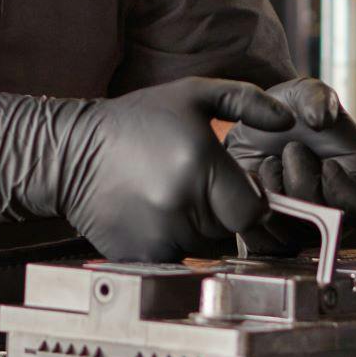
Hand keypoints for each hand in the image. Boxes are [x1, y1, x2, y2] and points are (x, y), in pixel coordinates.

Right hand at [0, 78, 292, 261]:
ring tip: (167, 197)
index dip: (248, 199)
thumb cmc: (133, 121)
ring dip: (198, 230)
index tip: (230, 185)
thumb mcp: (191, 95)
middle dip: (222, 213)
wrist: (68, 154)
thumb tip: (287, 119)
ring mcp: (159, 235)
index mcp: (200, 164)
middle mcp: (182, 204)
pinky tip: (153, 217)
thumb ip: (246, 99)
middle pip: (231, 230)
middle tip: (193, 186)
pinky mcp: (140, 257)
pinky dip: (173, 246)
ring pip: (205, 248)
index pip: (253, 208)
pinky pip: (178, 262)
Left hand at [224, 77, 355, 239]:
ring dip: (277, 193)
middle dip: (304, 184)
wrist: (256, 123)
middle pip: (328, 226)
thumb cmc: (291, 108)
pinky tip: (253, 179)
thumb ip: (318, 98)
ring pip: (294, 235)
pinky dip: (254, 209)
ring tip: (270, 162)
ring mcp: (306, 225)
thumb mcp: (307, 91)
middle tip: (292, 150)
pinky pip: (264, 241)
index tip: (329, 164)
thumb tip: (321, 121)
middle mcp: (337, 209)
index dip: (347, 195)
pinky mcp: (274, 232)